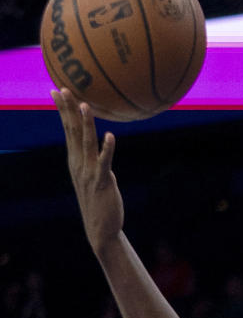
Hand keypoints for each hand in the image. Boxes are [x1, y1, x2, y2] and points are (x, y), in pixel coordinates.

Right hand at [53, 88, 123, 256]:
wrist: (101, 228)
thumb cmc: (98, 200)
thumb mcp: (92, 175)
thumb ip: (92, 158)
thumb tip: (100, 142)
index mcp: (75, 160)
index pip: (67, 129)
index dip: (63, 110)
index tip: (57, 90)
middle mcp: (79, 163)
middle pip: (72, 131)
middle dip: (68, 110)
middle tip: (64, 89)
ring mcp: (89, 172)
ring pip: (87, 143)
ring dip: (86, 123)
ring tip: (85, 105)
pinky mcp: (102, 182)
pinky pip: (104, 163)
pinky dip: (107, 149)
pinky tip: (110, 136)